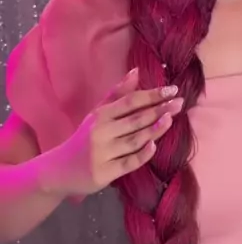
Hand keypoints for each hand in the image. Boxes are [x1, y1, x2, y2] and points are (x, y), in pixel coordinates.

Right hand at [43, 68, 182, 196]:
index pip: (130, 101)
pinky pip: (128, 163)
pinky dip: (142, 155)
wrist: (60, 170)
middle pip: (135, 119)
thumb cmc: (85, 138)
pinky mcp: (104, 173)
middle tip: (180, 102)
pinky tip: (154, 146)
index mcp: (100, 115)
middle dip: (159, 110)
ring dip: (155, 129)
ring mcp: (102, 153)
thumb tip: (136, 70)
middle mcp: (101, 132)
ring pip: (134, 140)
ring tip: (171, 119)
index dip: (152, 95)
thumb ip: (118, 94)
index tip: (173, 89)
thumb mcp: (98, 114)